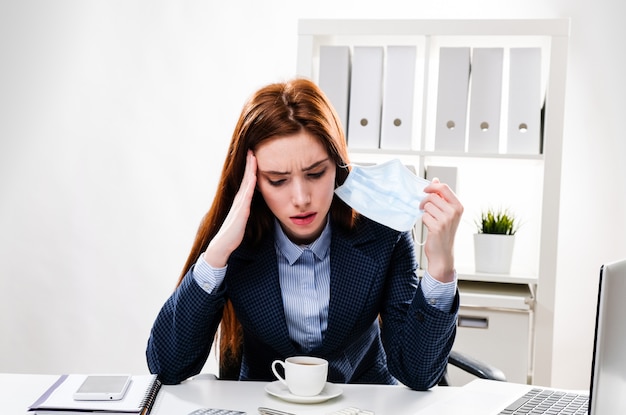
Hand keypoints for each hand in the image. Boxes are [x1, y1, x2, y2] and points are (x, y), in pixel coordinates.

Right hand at [203, 150, 256, 267]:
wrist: (222, 245)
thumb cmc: (233, 234)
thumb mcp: (242, 218)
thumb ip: (246, 209)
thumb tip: (251, 205)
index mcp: (240, 201)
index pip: (246, 181)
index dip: (250, 168)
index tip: (253, 155)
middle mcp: (239, 200)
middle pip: (245, 178)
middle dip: (249, 163)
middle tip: (252, 149)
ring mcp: (239, 205)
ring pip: (245, 183)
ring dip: (249, 170)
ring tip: (253, 156)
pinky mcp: (241, 212)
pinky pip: (246, 196)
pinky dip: (250, 185)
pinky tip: (253, 177)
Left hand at [419, 178, 463, 282]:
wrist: (442, 253)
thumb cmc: (443, 232)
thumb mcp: (446, 212)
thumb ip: (441, 196)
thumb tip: (436, 180)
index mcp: (458, 206)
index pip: (444, 187)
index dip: (432, 186)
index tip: (425, 190)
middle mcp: (454, 212)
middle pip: (432, 196)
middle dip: (424, 202)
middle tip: (424, 209)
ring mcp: (446, 219)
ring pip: (427, 206)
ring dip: (424, 212)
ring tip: (430, 220)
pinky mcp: (437, 227)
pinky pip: (424, 216)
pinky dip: (424, 221)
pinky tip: (429, 227)